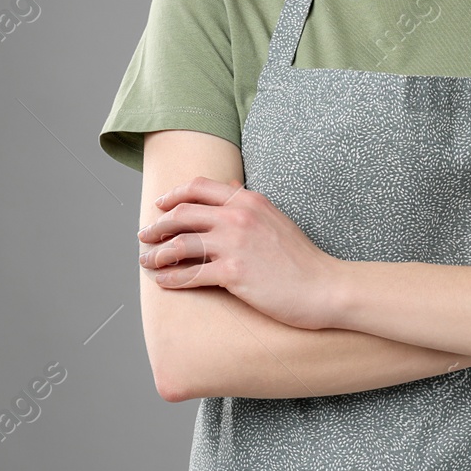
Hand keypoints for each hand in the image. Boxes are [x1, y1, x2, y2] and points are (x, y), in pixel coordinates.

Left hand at [138, 176, 343, 329]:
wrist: (324, 287)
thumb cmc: (301, 258)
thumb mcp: (275, 218)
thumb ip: (248, 202)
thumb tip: (228, 183)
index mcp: (248, 200)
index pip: (198, 187)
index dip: (172, 195)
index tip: (159, 206)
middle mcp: (238, 216)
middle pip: (181, 213)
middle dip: (156, 225)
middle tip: (145, 236)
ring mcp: (235, 244)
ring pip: (179, 244)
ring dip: (156, 254)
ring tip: (147, 262)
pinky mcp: (233, 273)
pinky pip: (190, 274)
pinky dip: (171, 279)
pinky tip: (163, 283)